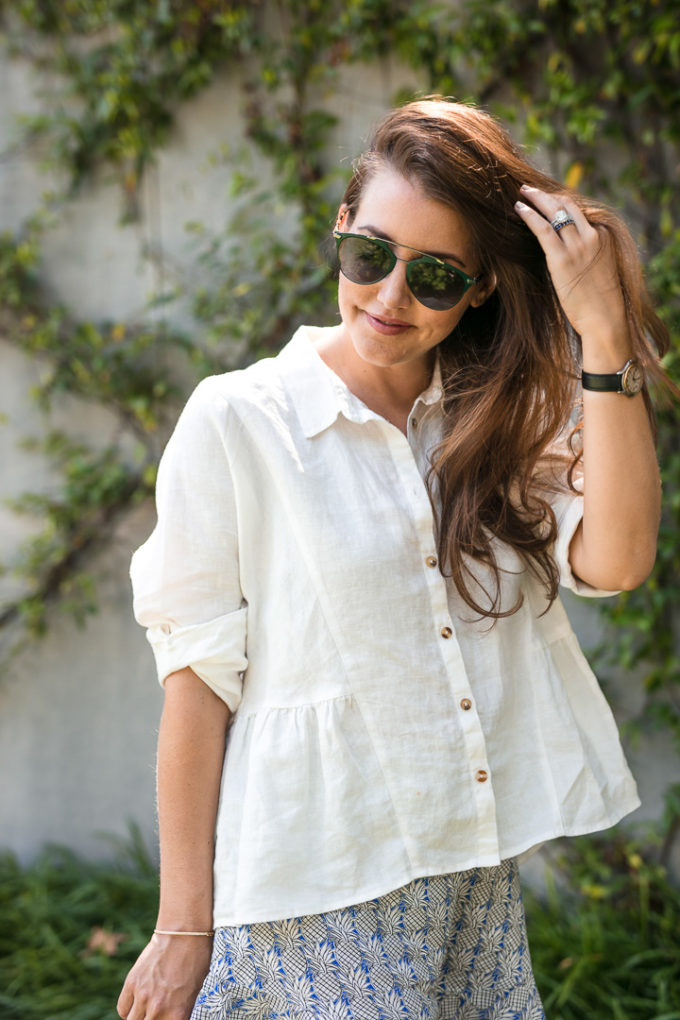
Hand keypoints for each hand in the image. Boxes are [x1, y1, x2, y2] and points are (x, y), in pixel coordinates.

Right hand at [117, 934, 212, 1019]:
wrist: (184, 933)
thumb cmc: (196, 960)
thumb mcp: (194, 991)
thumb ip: (179, 1011)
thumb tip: (171, 1017)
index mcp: (177, 1014)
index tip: (164, 1018)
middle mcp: (158, 1009)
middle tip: (154, 1014)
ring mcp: (143, 996)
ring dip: (138, 1017)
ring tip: (145, 1010)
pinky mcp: (132, 983)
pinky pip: (123, 1008)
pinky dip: (128, 1009)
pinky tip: (136, 1002)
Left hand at [514, 185, 628, 348]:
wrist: (605, 319)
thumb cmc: (601, 301)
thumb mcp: (599, 269)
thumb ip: (587, 254)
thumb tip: (566, 252)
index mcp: (603, 236)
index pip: (579, 212)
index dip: (561, 203)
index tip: (547, 200)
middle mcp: (592, 235)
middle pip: (567, 205)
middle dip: (548, 195)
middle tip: (531, 190)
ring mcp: (578, 245)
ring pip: (554, 212)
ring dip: (537, 199)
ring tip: (523, 192)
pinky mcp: (562, 258)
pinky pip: (543, 228)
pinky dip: (530, 215)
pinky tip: (519, 208)